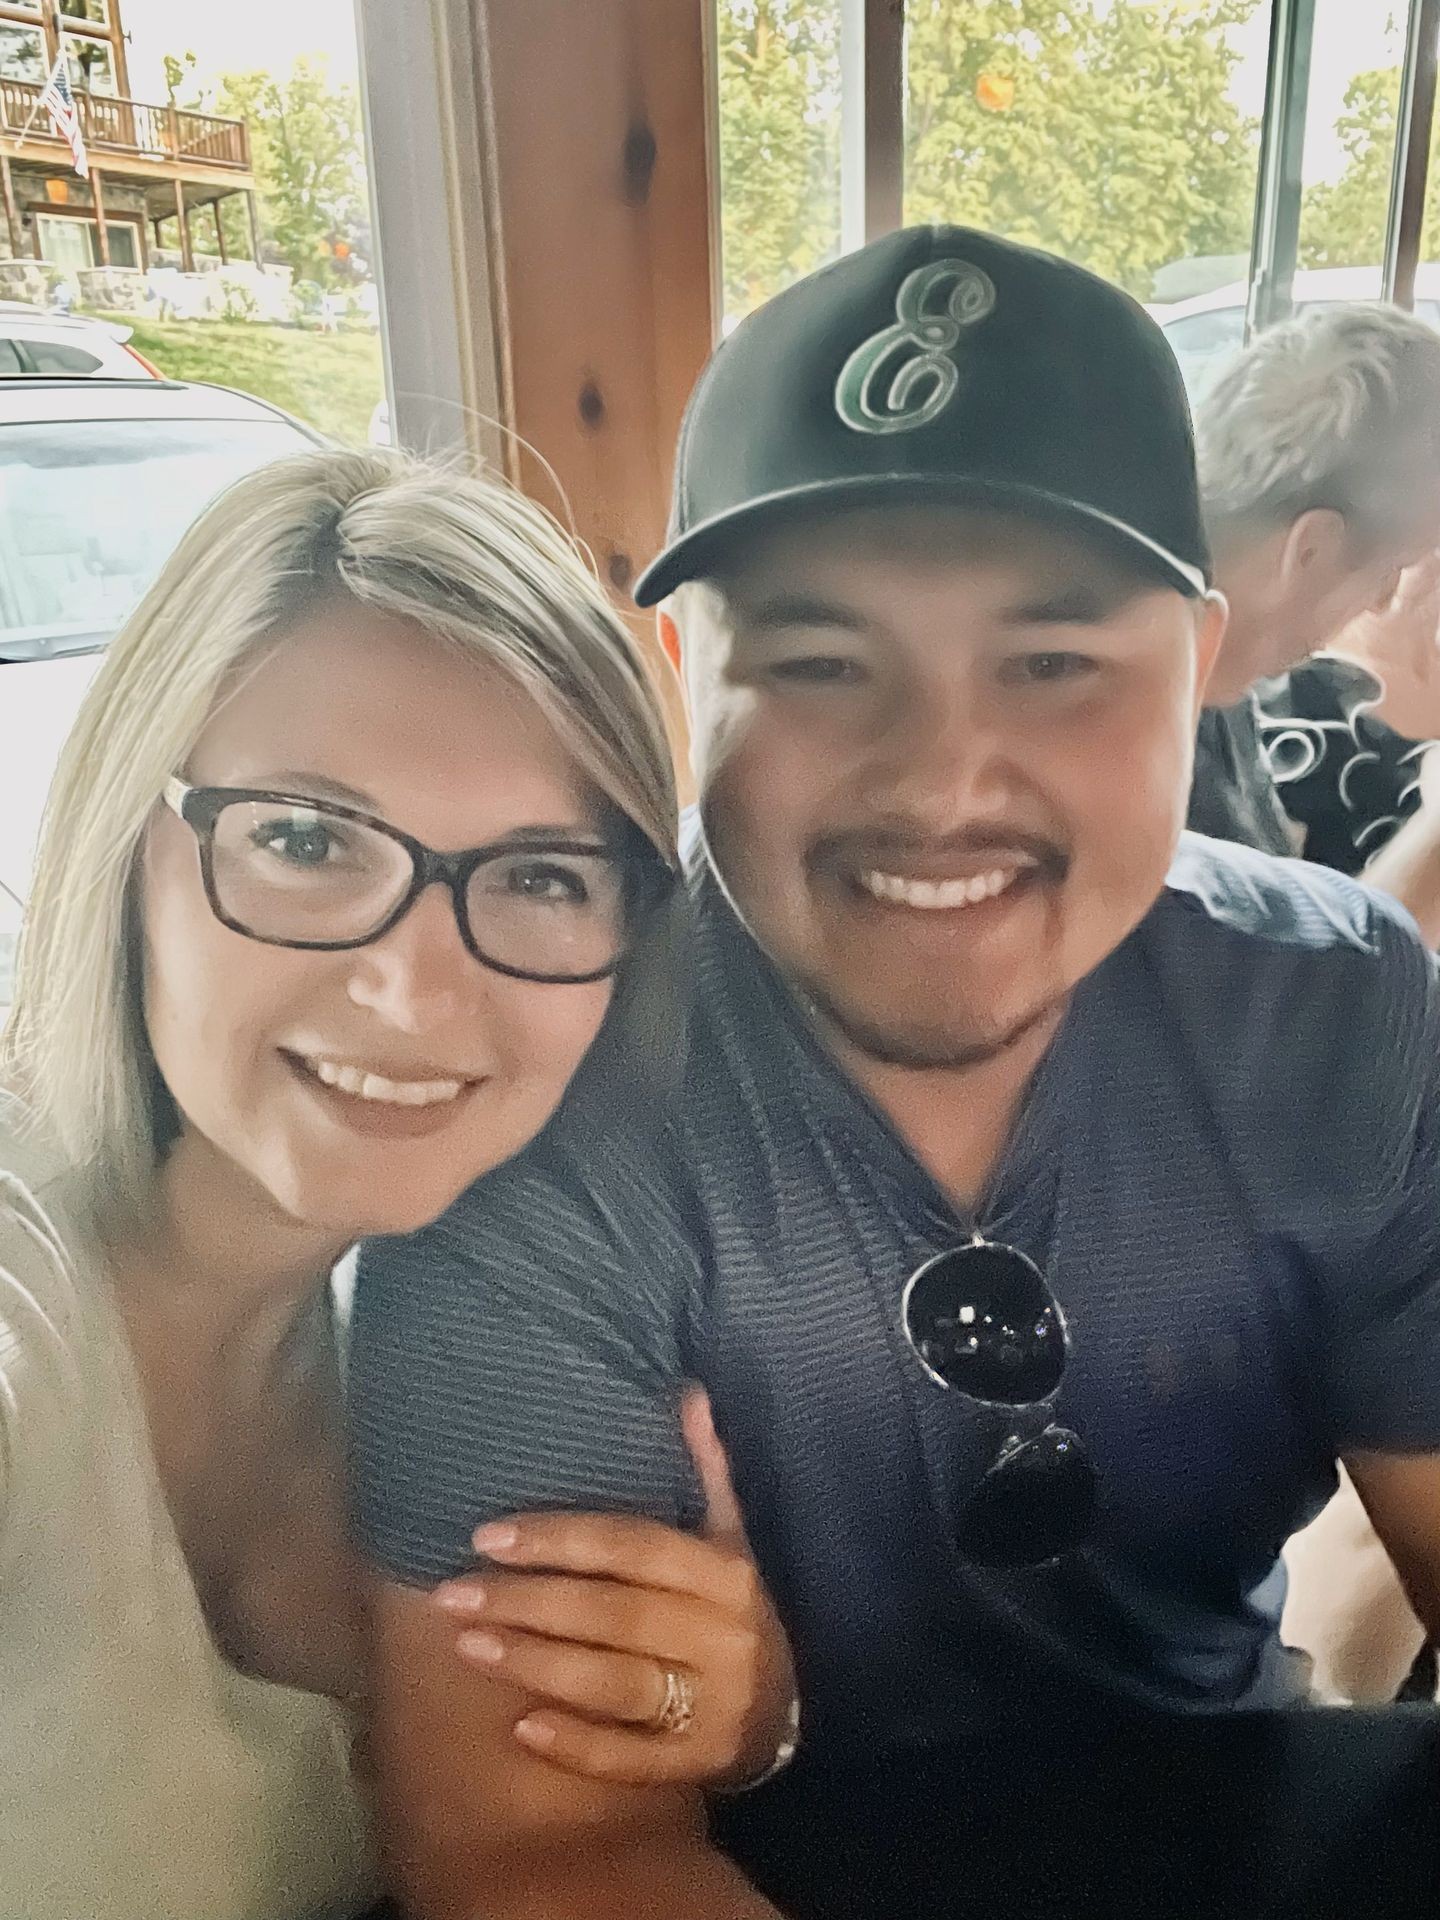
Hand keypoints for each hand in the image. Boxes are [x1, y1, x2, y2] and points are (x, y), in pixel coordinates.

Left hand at [430, 1387, 797, 1788]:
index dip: (559, 1538)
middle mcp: (725, 1638)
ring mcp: (715, 1707)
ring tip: (468, 1645)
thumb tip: (686, 1392)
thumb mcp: (730, 1540)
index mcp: (727, 1575)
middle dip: (528, 1602)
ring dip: (536, 1665)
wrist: (784, 1715)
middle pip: (613, 1614)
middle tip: (454, 1593)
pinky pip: (631, 1759)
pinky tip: (520, 1727)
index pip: (632, 1547)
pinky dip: (577, 1745)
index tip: (486, 1536)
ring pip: (615, 1683)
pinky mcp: (700, 1765)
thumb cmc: (732, 1613)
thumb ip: (705, 1470)